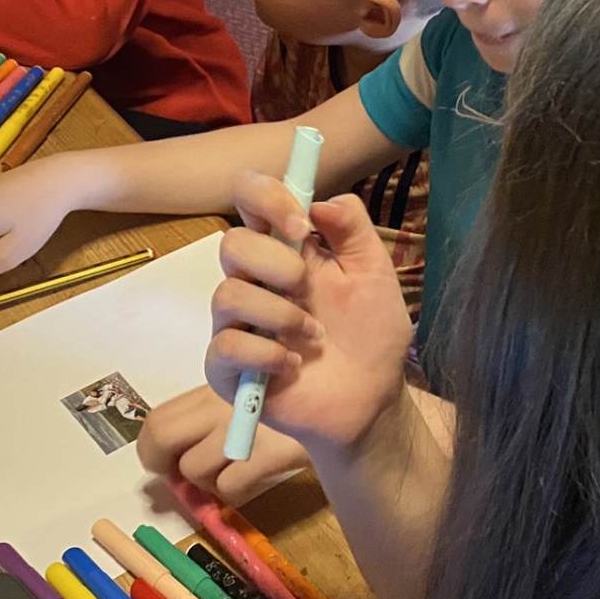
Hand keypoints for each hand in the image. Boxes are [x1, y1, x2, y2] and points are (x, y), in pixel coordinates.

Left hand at [137, 386, 311, 504]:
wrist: (345, 398)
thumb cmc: (296, 394)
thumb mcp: (250, 394)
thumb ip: (217, 415)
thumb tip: (182, 459)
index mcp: (211, 390)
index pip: (157, 419)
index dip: (153, 448)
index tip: (170, 464)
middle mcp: (219, 403)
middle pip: (160, 437)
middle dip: (166, 465)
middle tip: (191, 477)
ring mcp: (242, 425)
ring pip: (194, 468)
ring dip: (210, 480)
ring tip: (236, 469)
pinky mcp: (266, 450)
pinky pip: (230, 486)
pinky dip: (239, 488)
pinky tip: (259, 474)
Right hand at [201, 178, 412, 456]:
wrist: (373, 401)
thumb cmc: (372, 334)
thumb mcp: (374, 272)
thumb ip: (352, 228)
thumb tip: (317, 202)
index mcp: (285, 250)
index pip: (250, 199)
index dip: (265, 197)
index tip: (301, 224)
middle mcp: (255, 280)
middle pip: (230, 243)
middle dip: (274, 262)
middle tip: (307, 286)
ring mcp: (237, 324)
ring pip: (227, 294)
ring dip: (279, 315)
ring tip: (314, 337)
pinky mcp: (228, 368)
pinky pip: (225, 346)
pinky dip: (265, 353)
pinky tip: (293, 365)